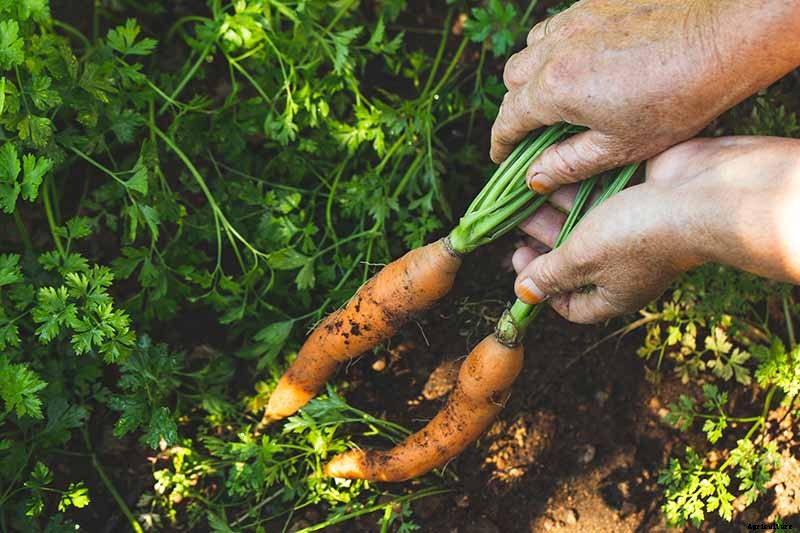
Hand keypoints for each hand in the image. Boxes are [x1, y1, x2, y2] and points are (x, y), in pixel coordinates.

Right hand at [491, 0, 799, 192]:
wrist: (724, 36)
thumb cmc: (678, 98)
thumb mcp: (620, 146)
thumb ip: (569, 163)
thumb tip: (533, 178)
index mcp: (556, 89)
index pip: (509, 119)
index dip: (501, 142)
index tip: (501, 157)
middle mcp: (556, 49)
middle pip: (513, 80)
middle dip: (515, 107)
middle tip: (533, 130)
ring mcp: (575, 21)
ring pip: (532, 49)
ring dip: (533, 74)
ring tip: (556, 95)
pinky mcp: (596, 3)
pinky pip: (558, 26)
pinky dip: (556, 48)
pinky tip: (582, 62)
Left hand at [512, 136, 799, 323]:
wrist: (703, 191)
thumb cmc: (639, 234)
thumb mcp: (582, 257)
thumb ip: (550, 274)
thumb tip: (524, 294)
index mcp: (613, 292)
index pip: (572, 305)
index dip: (542, 289)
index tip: (520, 259)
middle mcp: (623, 264)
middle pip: (572, 257)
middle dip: (543, 239)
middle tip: (516, 219)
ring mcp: (633, 228)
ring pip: (584, 220)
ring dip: (555, 207)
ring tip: (527, 189)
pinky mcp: (638, 194)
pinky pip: (600, 193)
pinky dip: (579, 185)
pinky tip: (555, 171)